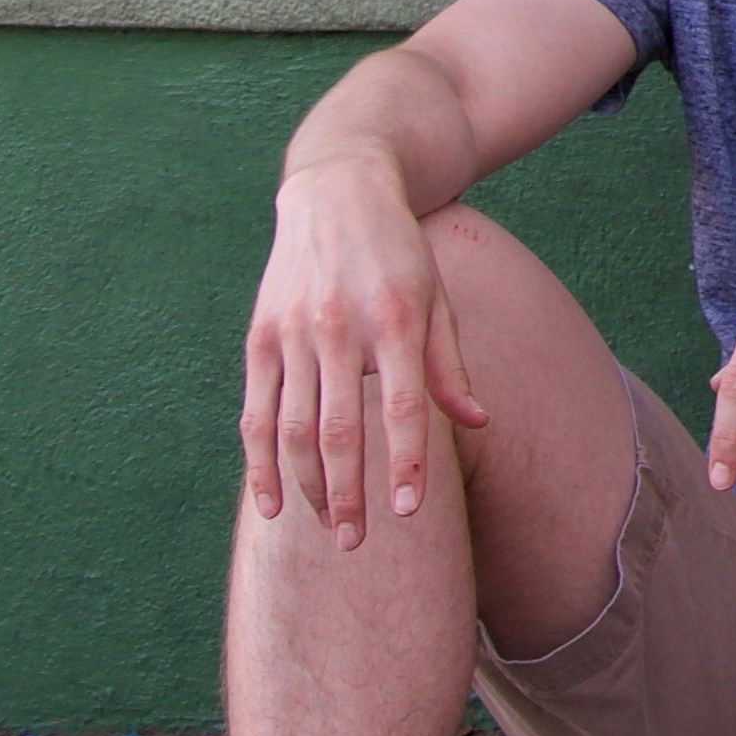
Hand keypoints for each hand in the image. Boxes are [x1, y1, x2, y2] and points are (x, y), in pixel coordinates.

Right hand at [242, 145, 493, 544]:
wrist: (338, 191)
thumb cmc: (399, 254)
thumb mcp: (438, 297)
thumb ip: (450, 366)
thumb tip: (479, 424)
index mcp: (395, 319)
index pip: (404, 406)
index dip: (407, 461)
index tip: (410, 510)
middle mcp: (340, 329)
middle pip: (341, 430)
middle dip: (349, 494)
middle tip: (357, 544)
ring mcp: (293, 335)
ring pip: (294, 430)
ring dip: (308, 488)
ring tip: (327, 529)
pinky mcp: (260, 338)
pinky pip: (256, 414)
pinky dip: (260, 465)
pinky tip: (274, 503)